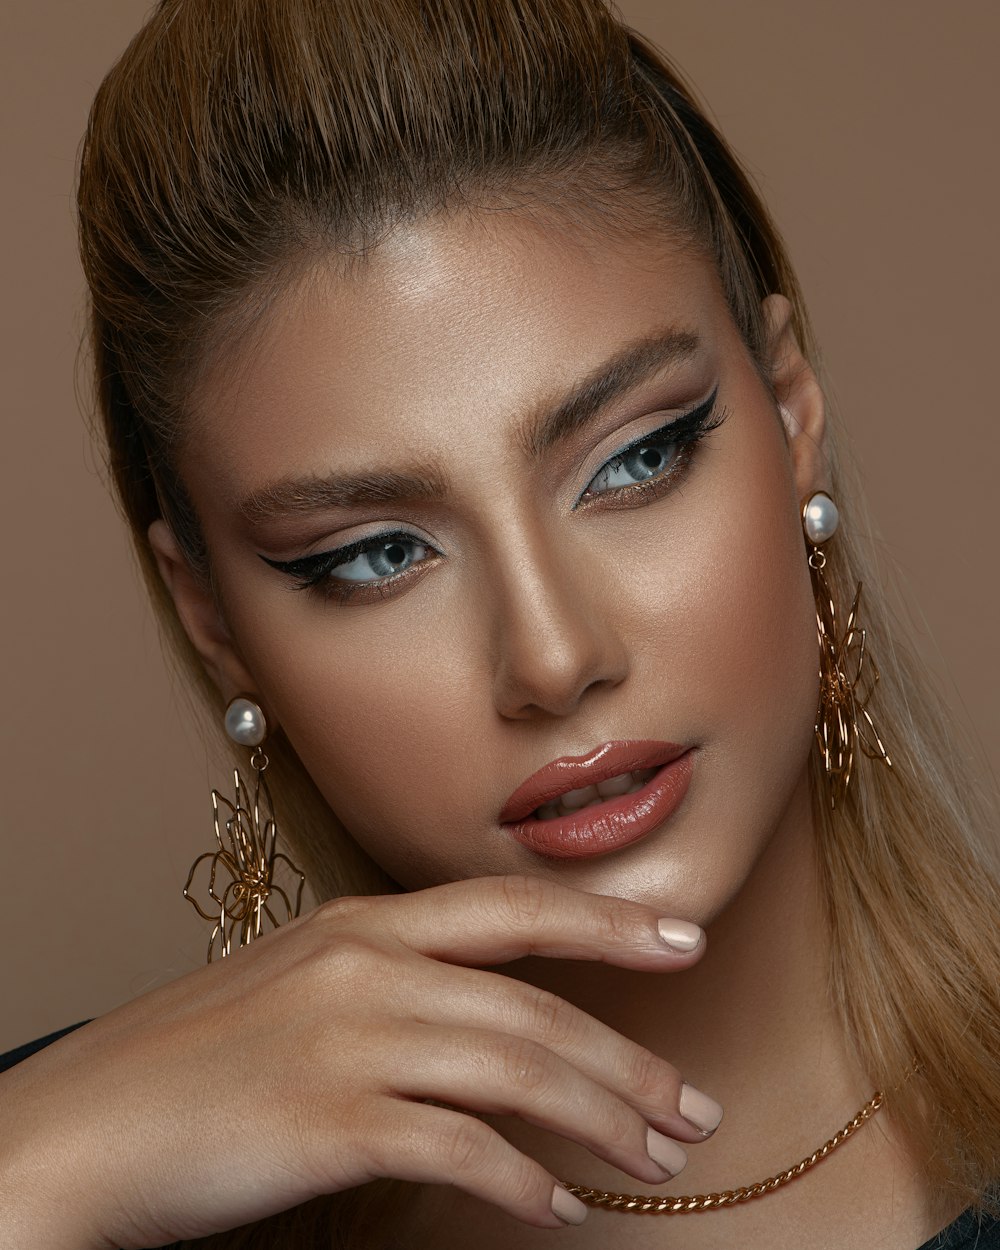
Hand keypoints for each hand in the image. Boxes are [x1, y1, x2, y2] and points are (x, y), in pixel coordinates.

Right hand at [0, 875, 716, 1247]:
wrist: (82, 1127)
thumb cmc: (191, 1062)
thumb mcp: (294, 982)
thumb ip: (389, 981)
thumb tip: (485, 1018)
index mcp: (361, 924)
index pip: (513, 909)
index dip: (608, 920)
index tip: (684, 939)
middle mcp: (367, 967)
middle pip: (535, 1008)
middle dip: (629, 1061)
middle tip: (692, 1107)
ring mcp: (349, 1039)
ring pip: (517, 1073)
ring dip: (602, 1120)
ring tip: (657, 1158)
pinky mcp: (330, 1119)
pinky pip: (460, 1150)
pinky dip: (523, 1183)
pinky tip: (559, 1210)